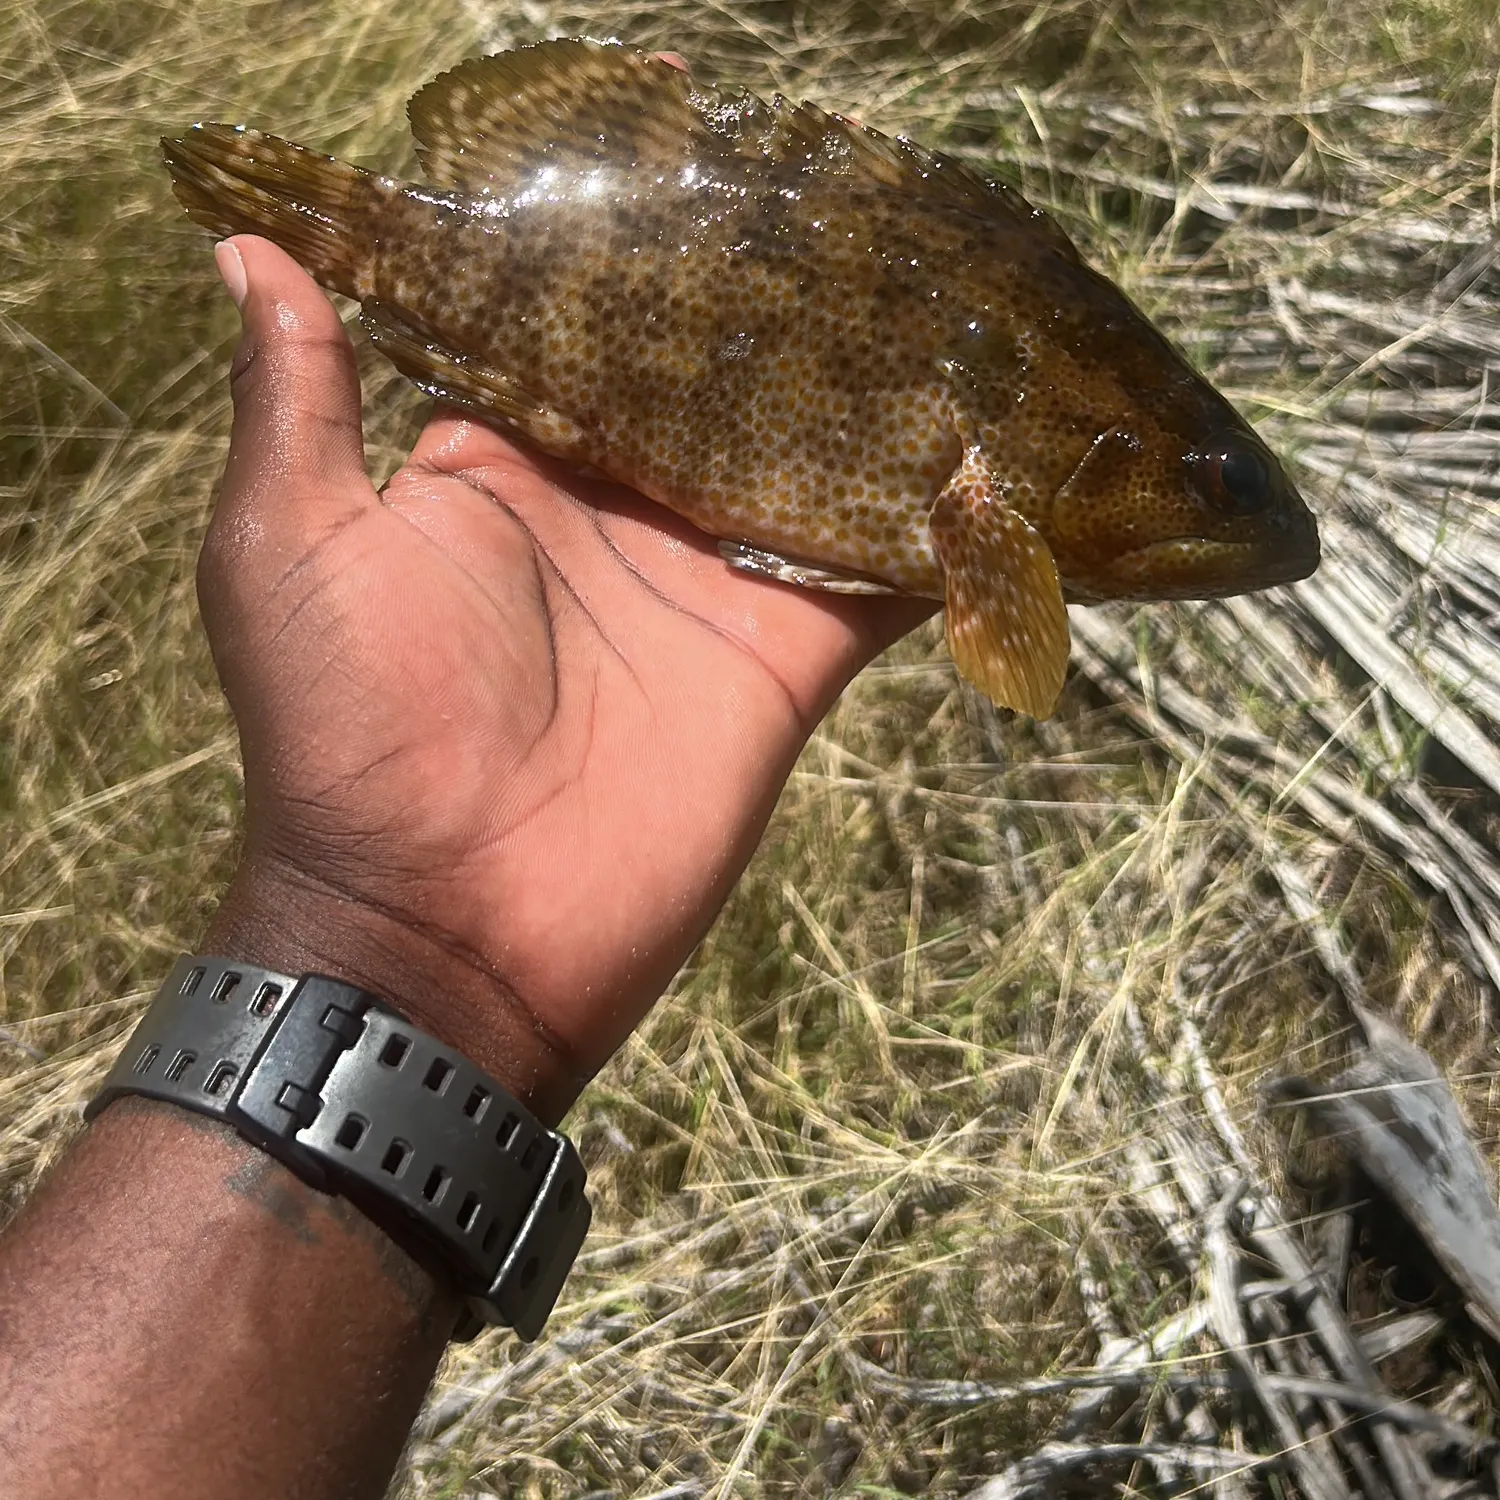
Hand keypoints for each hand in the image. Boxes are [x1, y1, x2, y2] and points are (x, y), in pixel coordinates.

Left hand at [202, 235, 931, 1119]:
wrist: (450, 931)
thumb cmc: (348, 735)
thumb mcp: (289, 547)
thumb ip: (299, 400)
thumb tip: (256, 250)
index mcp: (496, 471)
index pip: (573, 334)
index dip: (619, 254)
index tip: (679, 162)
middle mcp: (611, 515)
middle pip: (706, 384)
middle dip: (762, 308)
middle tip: (837, 203)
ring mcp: (706, 583)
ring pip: (801, 460)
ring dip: (858, 394)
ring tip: (932, 286)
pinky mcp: (783, 655)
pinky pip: (869, 569)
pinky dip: (928, 519)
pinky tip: (988, 440)